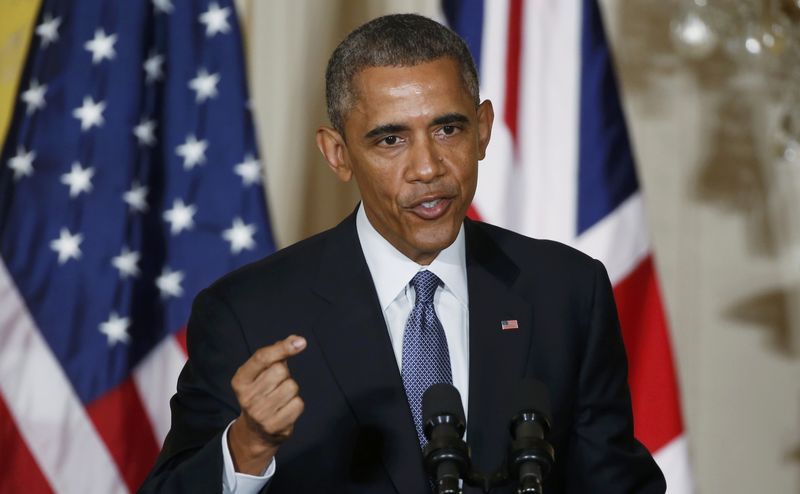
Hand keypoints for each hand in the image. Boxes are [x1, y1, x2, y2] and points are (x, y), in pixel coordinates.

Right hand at [228, 334, 306, 473]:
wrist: (255, 432)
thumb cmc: (262, 394)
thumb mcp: (260, 374)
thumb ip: (276, 355)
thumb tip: (296, 340)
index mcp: (240, 380)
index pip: (262, 358)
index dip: (282, 347)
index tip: (301, 342)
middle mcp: (246, 397)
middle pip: (280, 371)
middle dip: (284, 375)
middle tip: (276, 385)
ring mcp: (259, 413)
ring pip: (292, 387)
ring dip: (291, 390)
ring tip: (280, 399)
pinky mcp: (274, 426)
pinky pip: (298, 404)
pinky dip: (296, 405)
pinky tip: (285, 410)